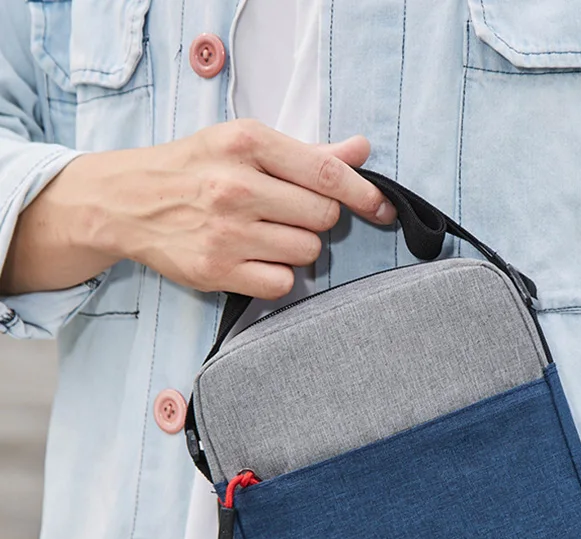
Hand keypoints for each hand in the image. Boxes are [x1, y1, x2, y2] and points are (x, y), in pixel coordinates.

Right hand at [2, 120, 394, 298]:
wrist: (128, 201)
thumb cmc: (194, 168)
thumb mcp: (245, 144)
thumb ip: (307, 153)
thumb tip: (361, 152)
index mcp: (247, 144)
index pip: (326, 174)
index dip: (364, 194)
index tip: (382, 208)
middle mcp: (236, 187)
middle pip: (323, 217)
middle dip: (318, 219)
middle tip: (291, 214)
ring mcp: (226, 232)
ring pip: (307, 252)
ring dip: (299, 248)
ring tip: (268, 235)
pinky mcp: (216, 271)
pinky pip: (282, 283)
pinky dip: (278, 276)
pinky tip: (256, 260)